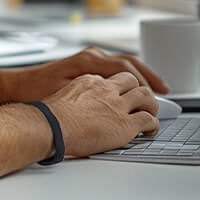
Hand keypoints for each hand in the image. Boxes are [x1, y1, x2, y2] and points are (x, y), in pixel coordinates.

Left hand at [6, 46, 169, 100]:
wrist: (15, 87)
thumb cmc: (36, 92)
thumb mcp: (65, 92)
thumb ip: (91, 90)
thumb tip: (116, 94)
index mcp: (89, 60)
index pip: (126, 68)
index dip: (144, 82)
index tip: (158, 93)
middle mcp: (92, 56)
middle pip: (129, 63)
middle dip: (149, 76)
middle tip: (165, 90)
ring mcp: (90, 59)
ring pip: (123, 64)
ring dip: (140, 76)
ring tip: (155, 89)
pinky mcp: (87, 66)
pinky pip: (114, 69)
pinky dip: (128, 77)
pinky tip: (134, 88)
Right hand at [43, 72, 158, 157]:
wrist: (47, 126)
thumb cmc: (46, 115)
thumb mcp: (60, 91)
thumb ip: (77, 92)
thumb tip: (81, 103)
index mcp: (90, 77)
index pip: (115, 71)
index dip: (126, 79)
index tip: (130, 85)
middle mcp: (106, 87)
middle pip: (133, 77)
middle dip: (144, 84)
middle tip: (150, 93)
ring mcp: (116, 104)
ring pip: (145, 95)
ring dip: (151, 102)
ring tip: (153, 110)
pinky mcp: (124, 123)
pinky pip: (147, 118)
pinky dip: (153, 123)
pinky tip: (152, 129)